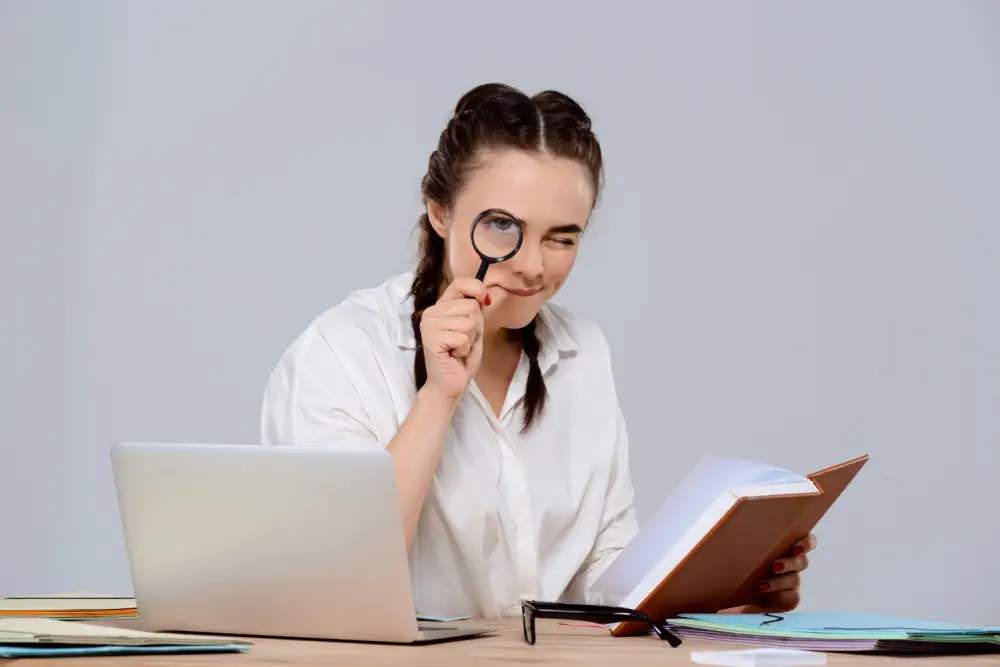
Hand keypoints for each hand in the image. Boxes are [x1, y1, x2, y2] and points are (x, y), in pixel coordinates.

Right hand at [419, 277, 487, 399]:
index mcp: (441, 307)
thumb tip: (485, 295)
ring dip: (469, 339)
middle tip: (462, 342)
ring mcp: (429, 324)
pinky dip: (464, 348)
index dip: (477, 288)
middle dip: (475, 327)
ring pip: (468, 321)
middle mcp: (432, 312)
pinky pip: (462, 336)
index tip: (485, 301)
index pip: (460, 283)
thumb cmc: (461, 359)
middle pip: (470, 305)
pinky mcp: (431, 338)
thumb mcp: (474, 329)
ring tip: (458, 349)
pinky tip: (453, 355)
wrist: (450, 384)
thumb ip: (475, 311)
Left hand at [722, 534, 816, 614]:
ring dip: (779, 581)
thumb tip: (733, 523)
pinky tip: (764, 592)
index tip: (797, 547)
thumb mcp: (743, 549)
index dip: (807, 543)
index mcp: (786, 547)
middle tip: (774, 566)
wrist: (736, 592)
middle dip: (790, 563)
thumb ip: (746, 537)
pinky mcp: (790, 598)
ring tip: (762, 583)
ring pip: (795, 579)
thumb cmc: (741, 564)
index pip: (807, 541)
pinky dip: (778, 594)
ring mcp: (793, 581)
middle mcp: (793, 563)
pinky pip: (792, 596)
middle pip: (802, 560)